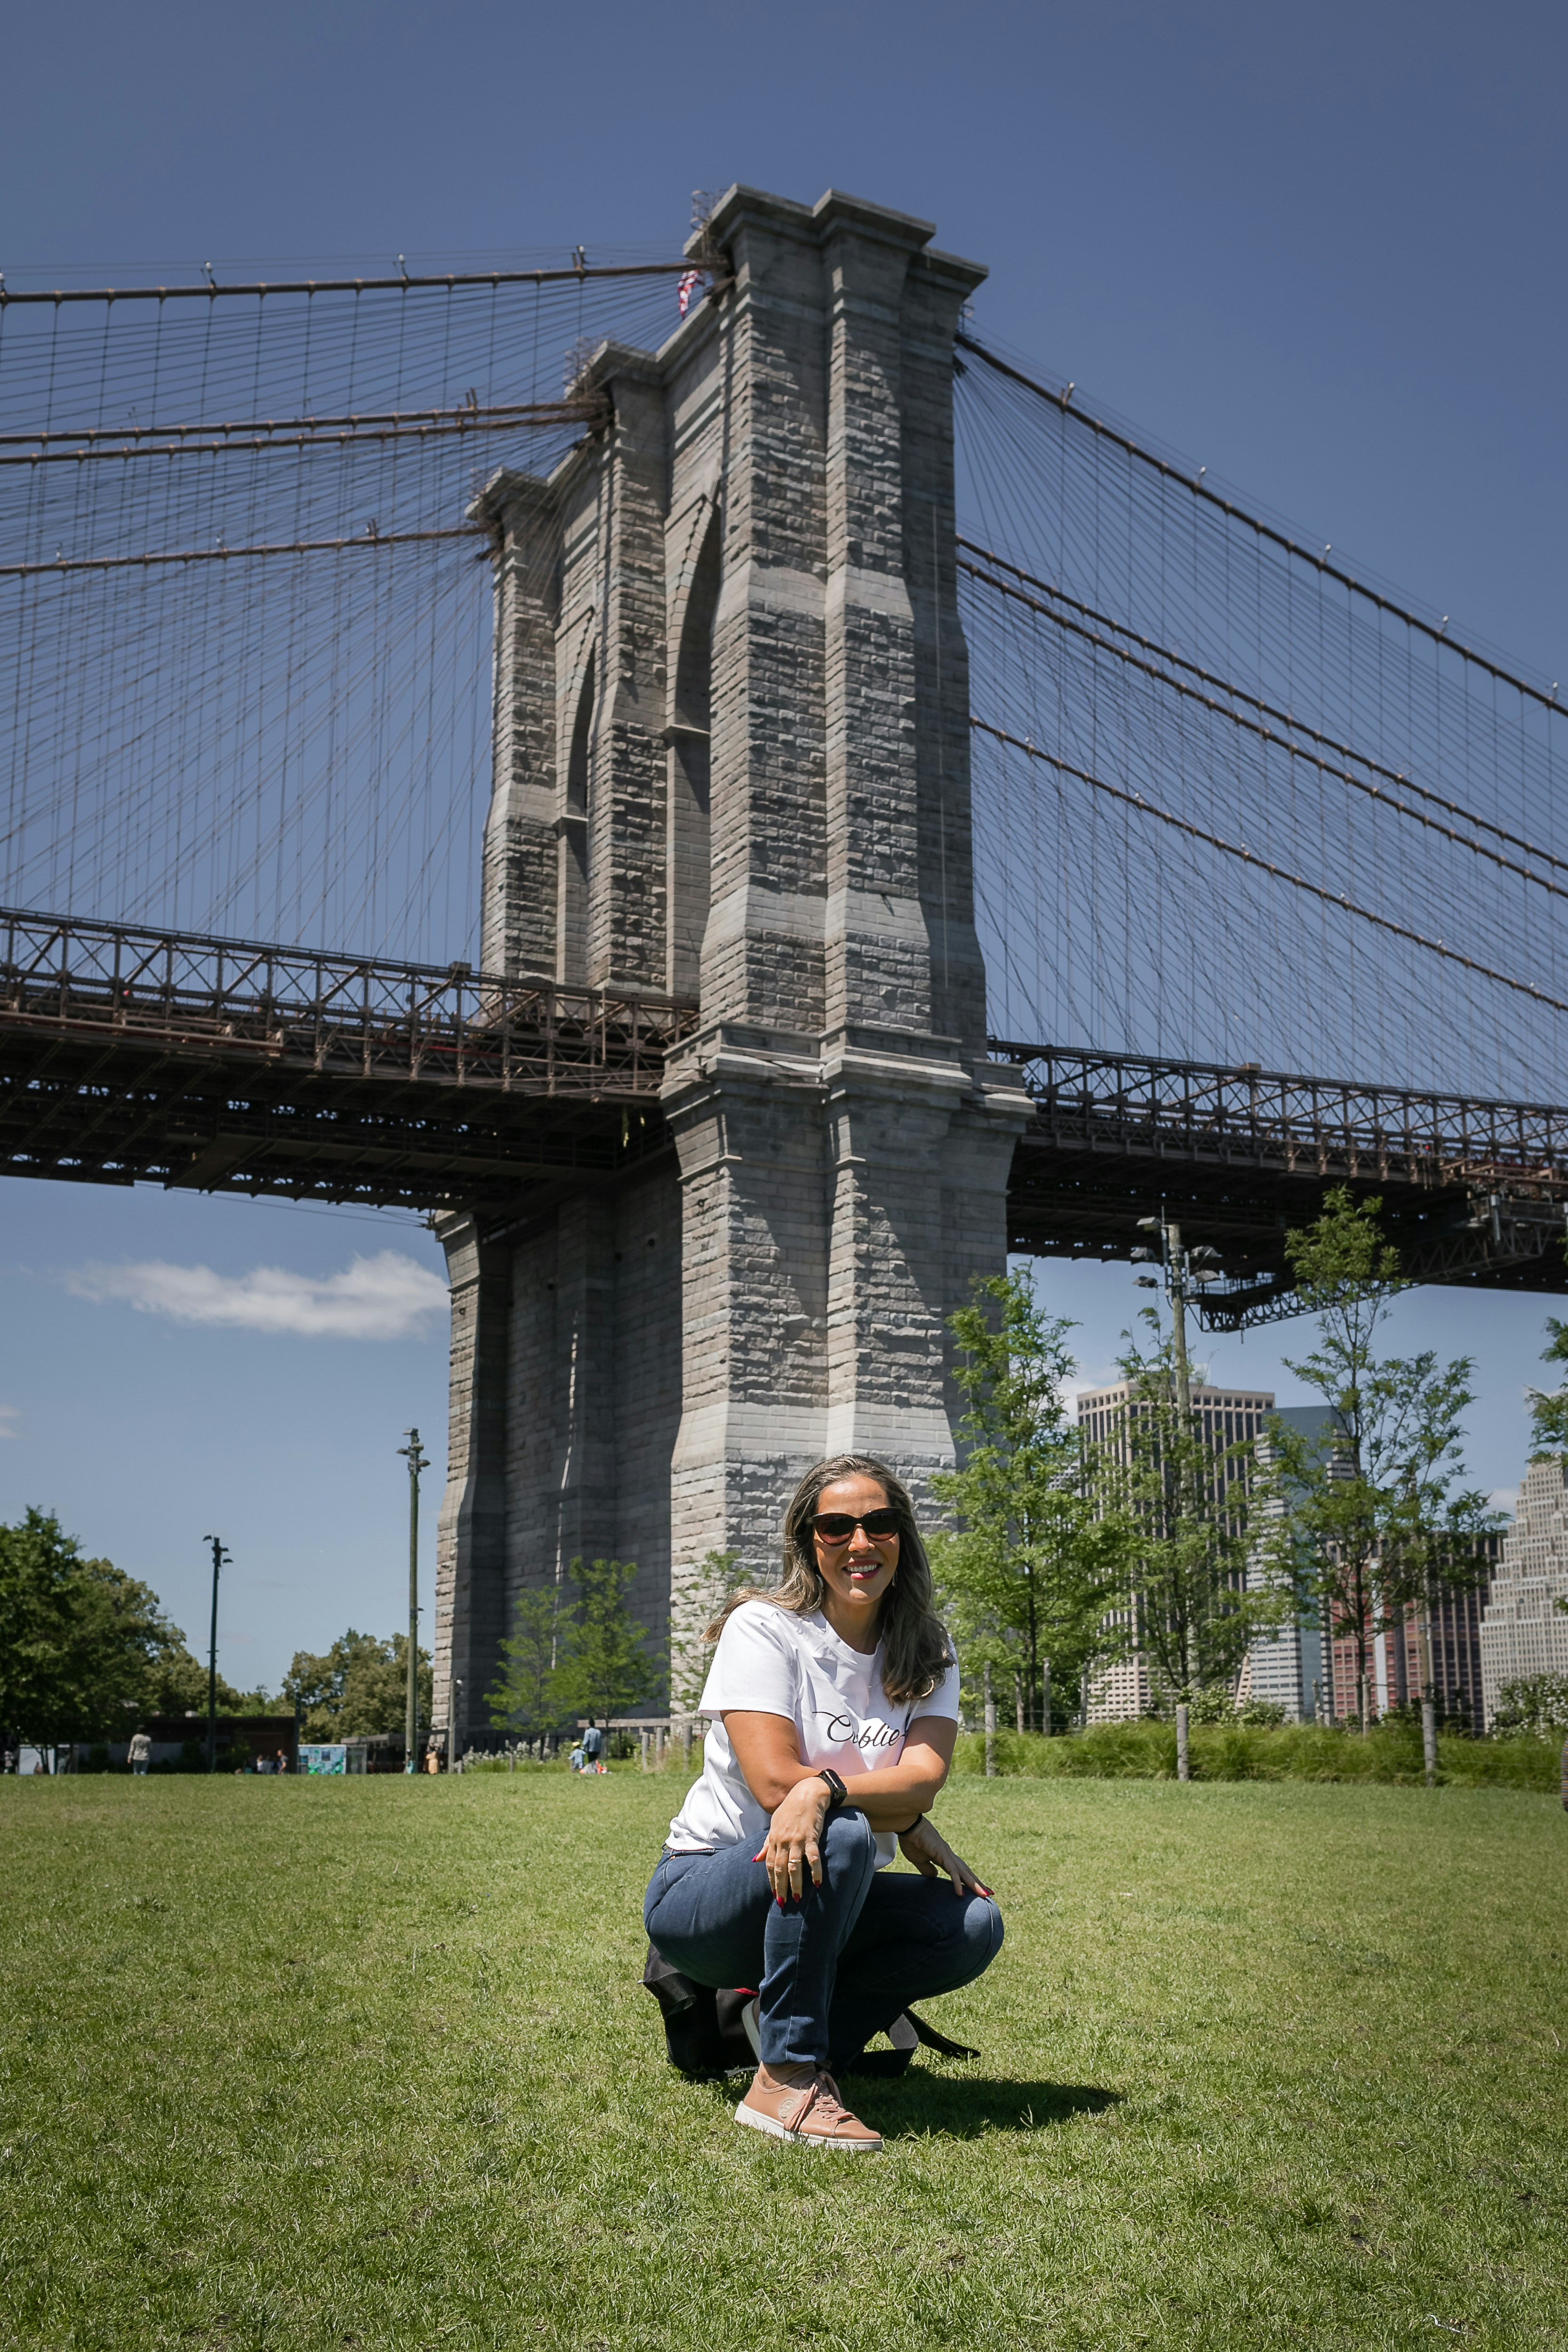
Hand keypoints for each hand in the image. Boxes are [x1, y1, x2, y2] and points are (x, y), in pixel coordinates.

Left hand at [755, 1778, 831, 1903]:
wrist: (808, 1793)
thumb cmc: (791, 1808)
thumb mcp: (774, 1824)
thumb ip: (766, 1844)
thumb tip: (755, 1860)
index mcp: (774, 1839)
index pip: (770, 1865)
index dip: (771, 1881)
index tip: (774, 1895)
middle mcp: (783, 1841)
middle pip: (780, 1869)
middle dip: (781, 1887)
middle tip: (783, 1903)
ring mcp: (797, 1839)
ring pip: (794, 1866)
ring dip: (796, 1884)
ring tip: (798, 1899)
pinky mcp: (811, 1836)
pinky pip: (813, 1857)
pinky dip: (815, 1871)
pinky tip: (818, 1883)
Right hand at [898, 1816, 992, 1898]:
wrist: (908, 1827)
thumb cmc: (912, 1841)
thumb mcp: (919, 1860)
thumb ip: (927, 1869)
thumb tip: (935, 1876)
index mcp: (944, 1857)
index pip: (960, 1872)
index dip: (969, 1881)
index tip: (978, 1889)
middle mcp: (949, 1856)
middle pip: (967, 1872)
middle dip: (978, 1884)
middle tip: (990, 1894)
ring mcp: (947, 1855)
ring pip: (964, 1872)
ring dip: (974, 1884)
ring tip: (984, 1895)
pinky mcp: (942, 1854)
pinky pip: (952, 1871)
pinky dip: (957, 1882)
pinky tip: (960, 1893)